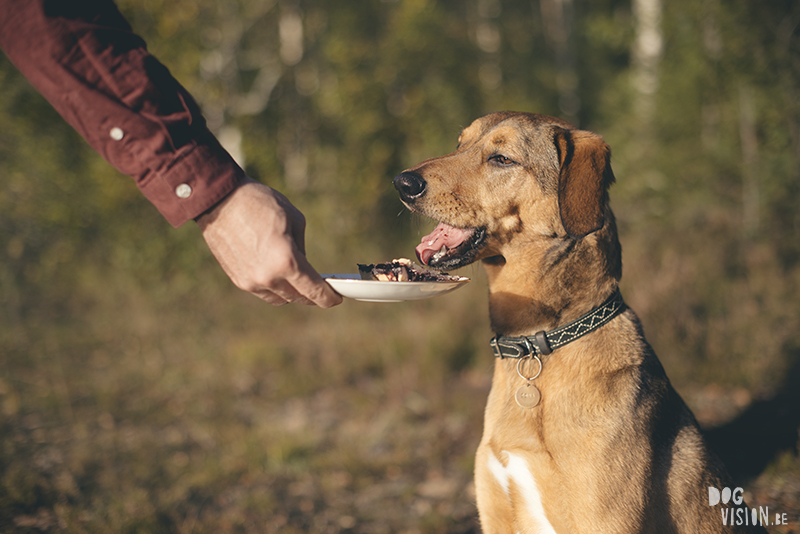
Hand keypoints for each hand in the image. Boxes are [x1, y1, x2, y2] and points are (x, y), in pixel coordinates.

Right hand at [196, 178, 342, 307]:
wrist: (220, 200)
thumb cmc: (261, 204)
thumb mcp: (295, 220)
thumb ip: (302, 249)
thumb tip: (303, 266)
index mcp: (287, 261)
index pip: (314, 290)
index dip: (327, 298)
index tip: (335, 299)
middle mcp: (269, 277)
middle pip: (298, 297)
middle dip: (312, 296)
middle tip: (321, 290)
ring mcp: (251, 281)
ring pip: (280, 298)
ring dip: (292, 293)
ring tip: (299, 283)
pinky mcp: (238, 280)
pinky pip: (263, 292)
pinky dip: (274, 288)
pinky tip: (278, 277)